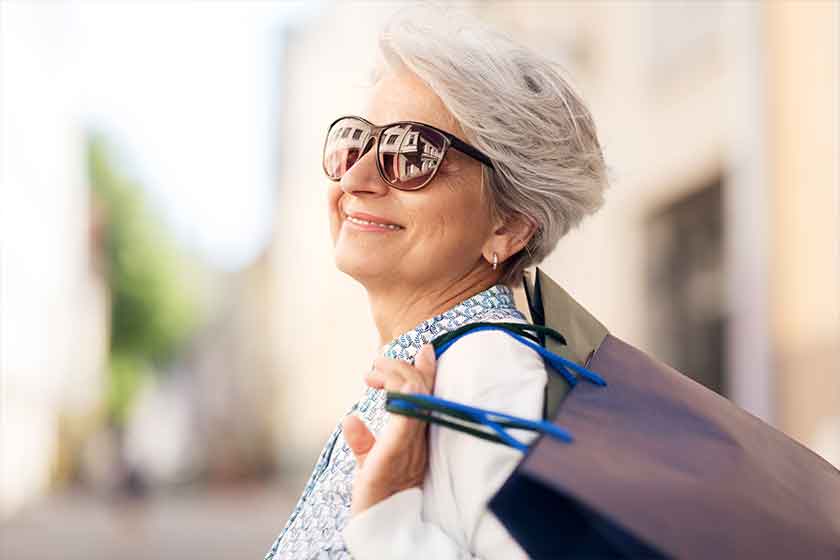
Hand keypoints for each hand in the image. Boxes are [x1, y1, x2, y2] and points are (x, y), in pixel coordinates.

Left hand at [342, 343, 436, 516]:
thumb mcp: (369, 461)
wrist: (378, 525)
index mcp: (417, 435)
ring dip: (396, 374)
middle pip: (423, 389)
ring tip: (374, 369)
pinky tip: (390, 387)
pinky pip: (406, 417)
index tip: (423, 348)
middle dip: (403, 366)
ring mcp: (410, 443)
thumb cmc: (376, 495)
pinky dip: (402, 397)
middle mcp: (420, 436)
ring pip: (416, 396)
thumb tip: (351, 417)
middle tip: (377, 362)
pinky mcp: (396, 450)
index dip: (427, 370)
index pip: (427, 395)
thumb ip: (363, 439)